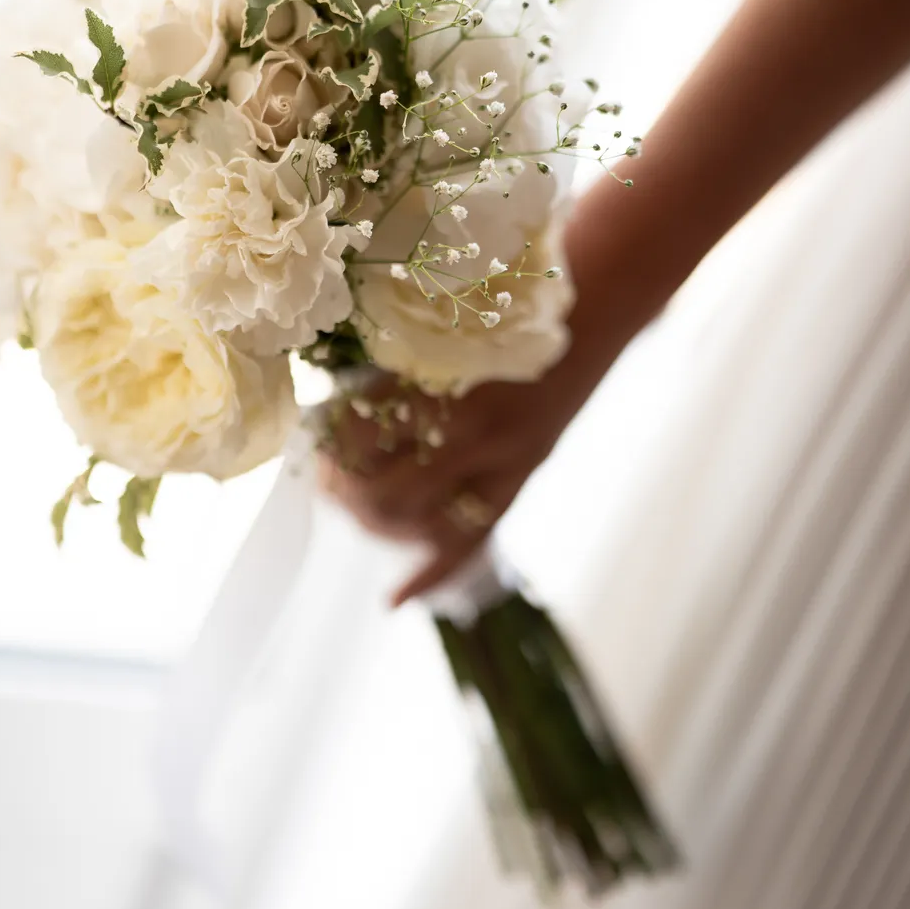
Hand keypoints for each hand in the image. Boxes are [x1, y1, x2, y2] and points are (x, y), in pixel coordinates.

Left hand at [318, 345, 597, 603]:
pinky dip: (429, 575)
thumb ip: (399, 370)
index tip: (317, 439)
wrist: (591, 317)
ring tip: (358, 510)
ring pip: (417, 523)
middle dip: (346, 493)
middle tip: (332, 481)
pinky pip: (470, 541)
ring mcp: (498, 461)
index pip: (359, 436)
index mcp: (438, 379)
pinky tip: (394, 599)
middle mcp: (466, 427)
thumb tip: (333, 411)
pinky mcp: (519, 481)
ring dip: (376, 525)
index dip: (329, 446)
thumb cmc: (509, 309)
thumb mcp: (445, 330)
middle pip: (380, 491)